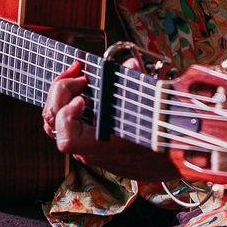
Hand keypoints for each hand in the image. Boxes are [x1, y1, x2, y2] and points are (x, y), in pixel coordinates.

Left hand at [42, 61, 173, 181]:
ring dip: (61, 94)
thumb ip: (140, 86)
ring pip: (55, 122)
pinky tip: (84, 86)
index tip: (83, 97)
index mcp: (100, 147)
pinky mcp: (89, 141)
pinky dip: (68, 102)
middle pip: (53, 122)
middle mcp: (87, 150)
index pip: (66, 138)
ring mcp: (86, 147)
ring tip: (78, 74)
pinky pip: (67, 122)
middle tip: (78, 71)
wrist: (173, 161)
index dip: (67, 115)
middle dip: (60, 89)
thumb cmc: (164, 139)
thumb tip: (130, 65)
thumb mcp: (155, 111)